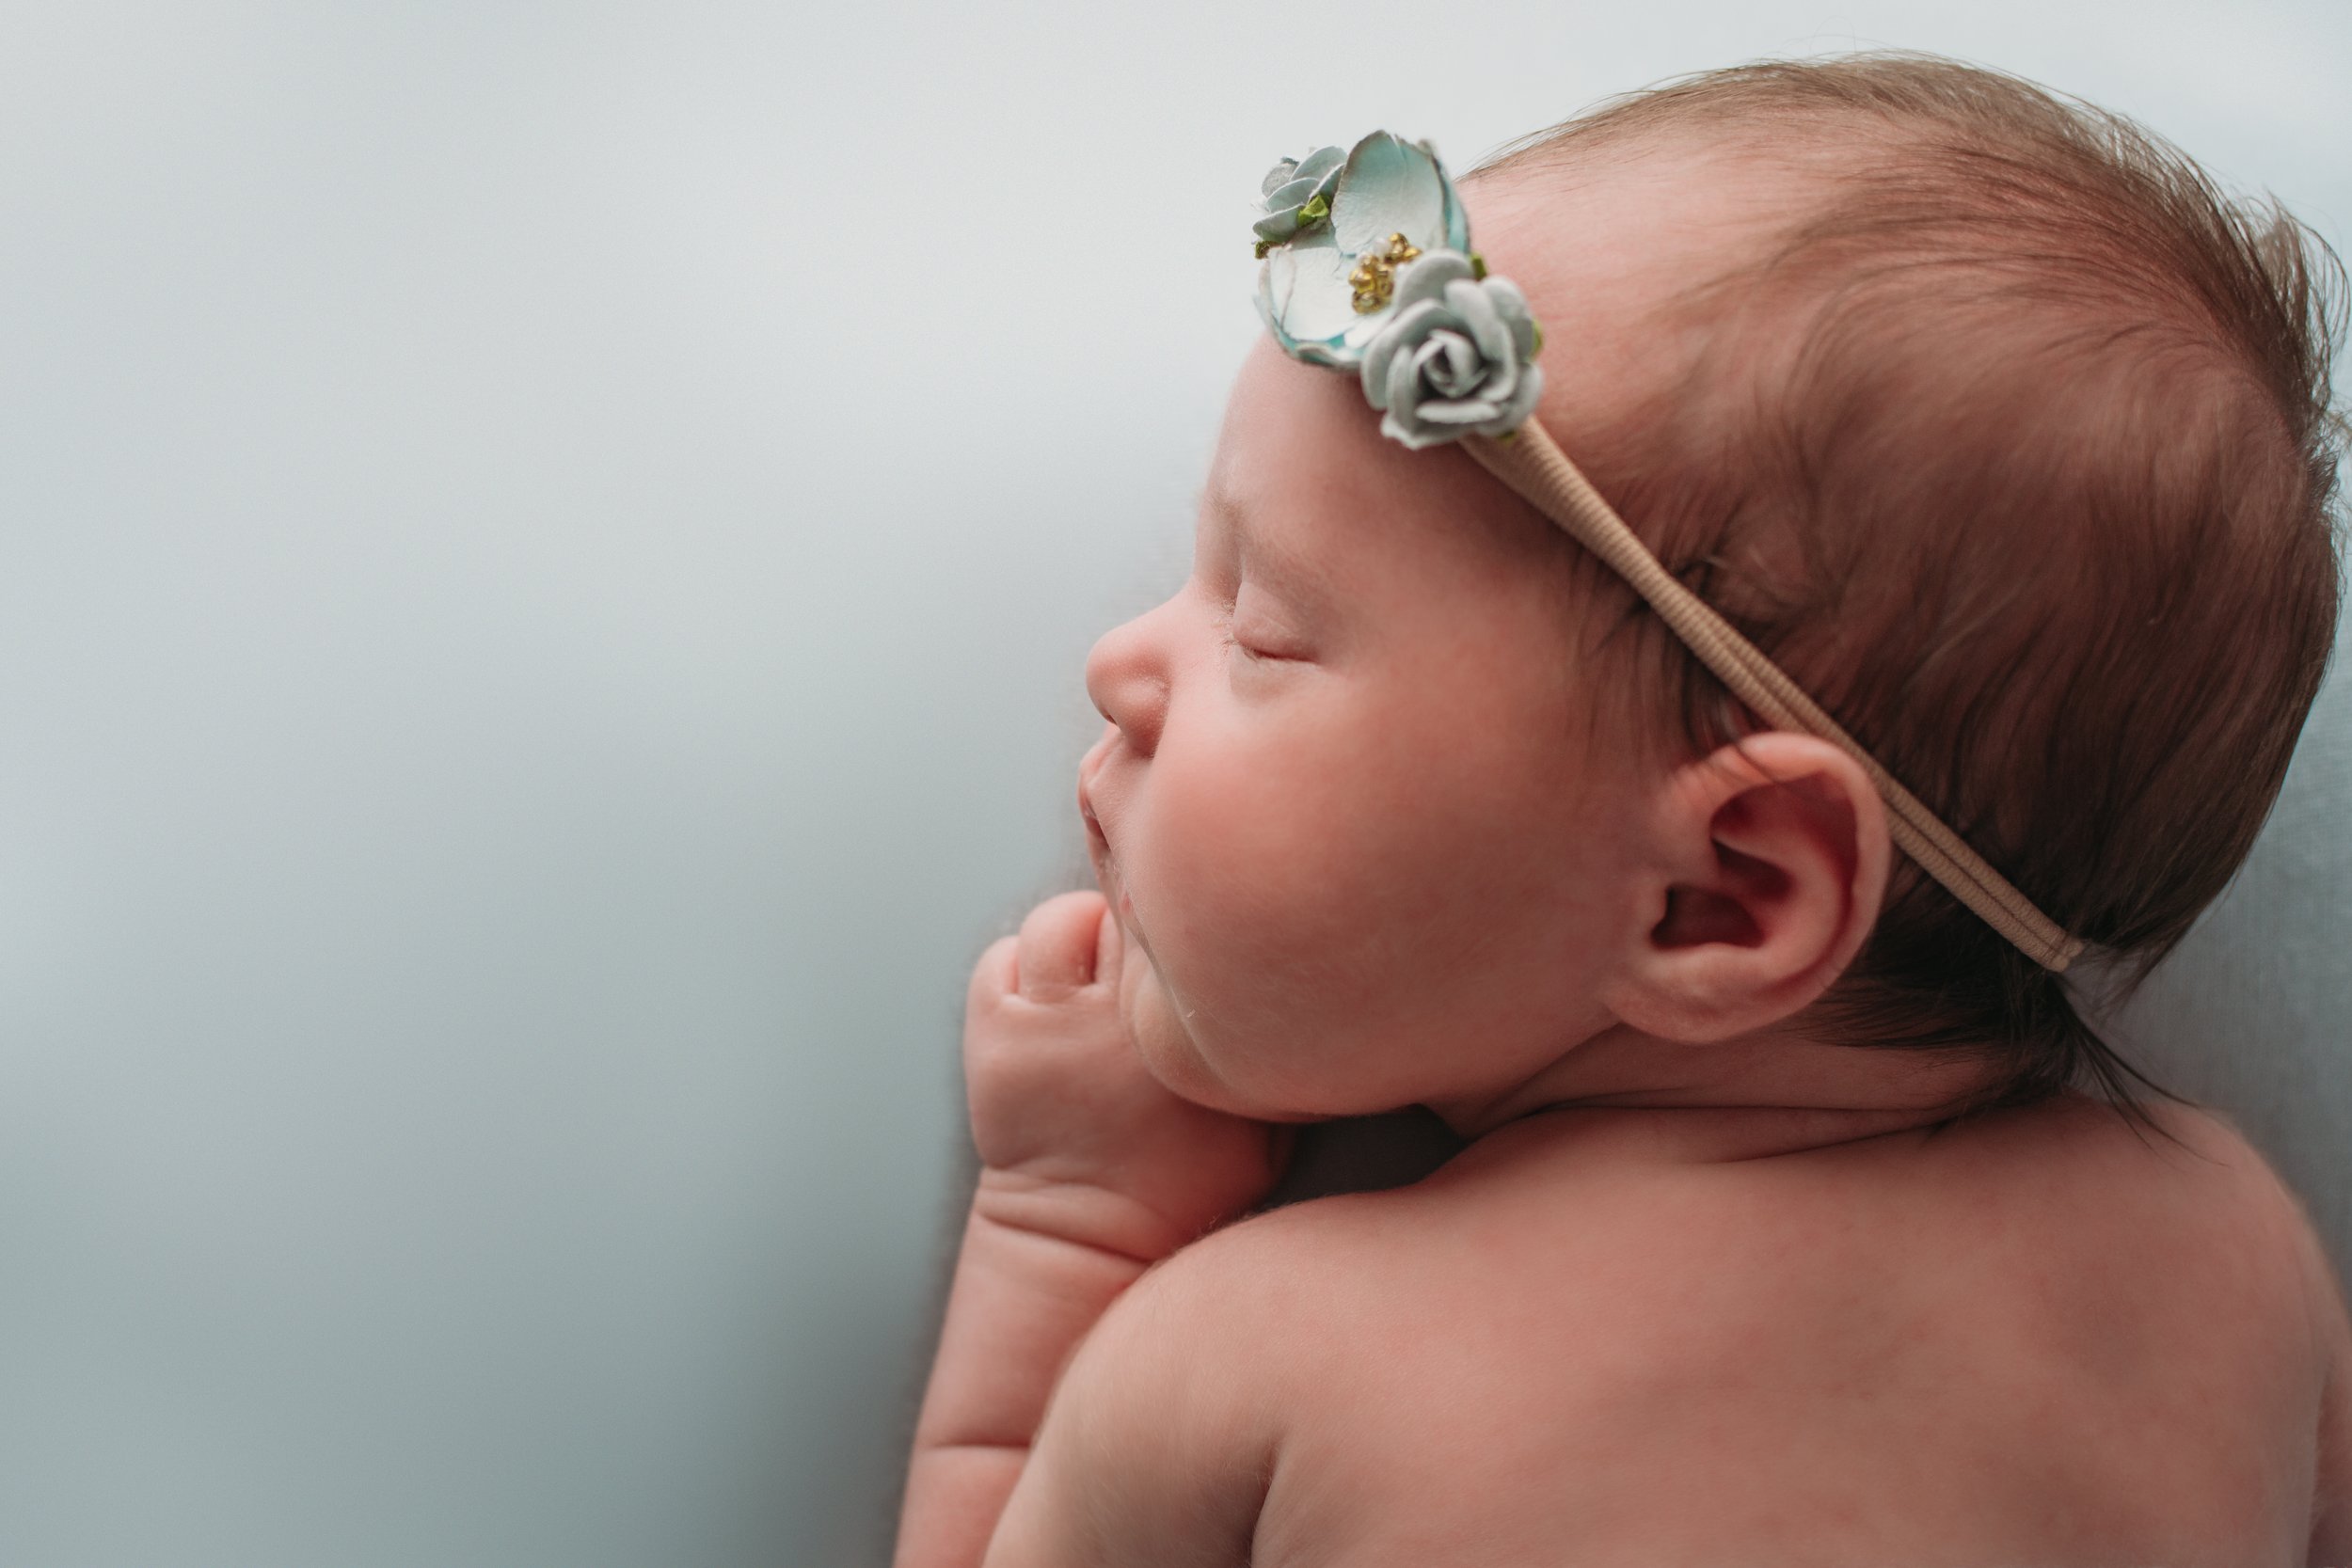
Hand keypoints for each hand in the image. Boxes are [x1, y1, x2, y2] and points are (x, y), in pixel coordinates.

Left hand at [963, 891, 1290, 1258]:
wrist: (1092, 1238)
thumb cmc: (1191, 1175)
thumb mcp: (1268, 1120)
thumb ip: (1281, 1042)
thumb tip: (1303, 961)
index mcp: (1191, 1040)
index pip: (1189, 919)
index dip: (1189, 909)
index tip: (1195, 922)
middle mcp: (1120, 1026)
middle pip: (1123, 907)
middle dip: (1133, 916)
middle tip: (1143, 957)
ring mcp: (1051, 1033)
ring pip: (1058, 924)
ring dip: (1074, 936)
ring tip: (1091, 977)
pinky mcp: (996, 1045)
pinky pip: (1000, 959)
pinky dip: (1020, 968)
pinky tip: (1048, 1002)